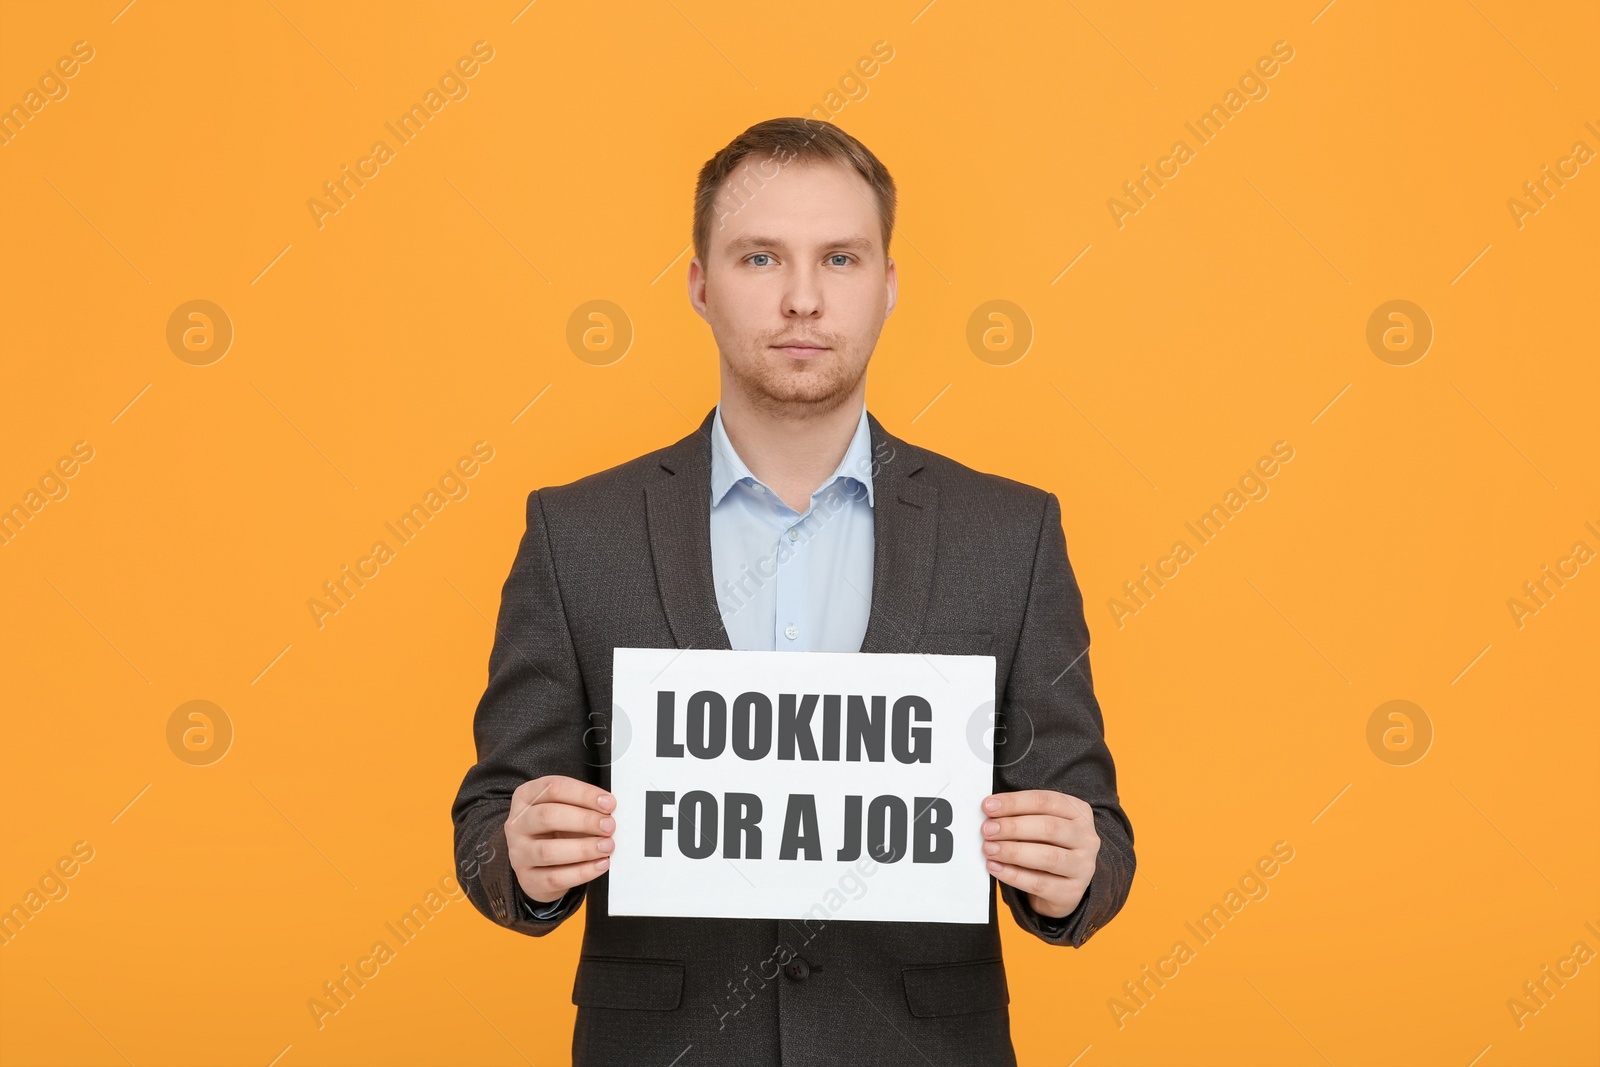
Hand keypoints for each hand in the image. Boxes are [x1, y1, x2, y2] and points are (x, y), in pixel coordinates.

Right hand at [506, 775, 614, 904]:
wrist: (538, 864)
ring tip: (607, 846)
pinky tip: (600, 864)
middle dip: (584, 820)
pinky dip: (582, 872)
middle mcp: (517, 824)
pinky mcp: (528, 879)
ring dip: (583, 848)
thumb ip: (583, 806)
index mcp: (525, 797)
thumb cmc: (555, 830)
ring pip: (548, 851)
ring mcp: (519, 853)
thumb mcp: (565, 809)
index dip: (584, 794)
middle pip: (547, 816)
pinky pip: (555, 877)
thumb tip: (610, 810)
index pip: (553, 788)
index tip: (608, 803)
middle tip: (609, 825)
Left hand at [981, 789, 1098, 918]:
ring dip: (1013, 851)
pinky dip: (1014, 875)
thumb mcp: (1038, 825)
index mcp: (1079, 812)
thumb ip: (1020, 816)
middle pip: (1048, 827)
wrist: (1060, 886)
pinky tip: (995, 868)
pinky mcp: (1072, 891)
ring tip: (989, 849)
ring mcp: (1083, 866)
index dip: (1014, 802)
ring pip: (1047, 857)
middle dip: (1013, 827)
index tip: (988, 806)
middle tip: (987, 830)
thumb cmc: (1045, 846)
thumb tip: (990, 813)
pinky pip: (1040, 883)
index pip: (1046, 801)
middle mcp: (1087, 838)